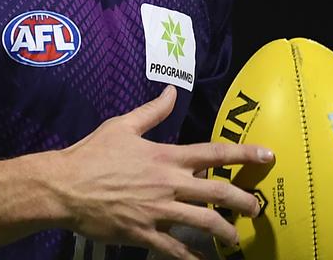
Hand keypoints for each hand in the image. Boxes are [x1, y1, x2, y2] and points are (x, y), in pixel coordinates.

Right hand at [53, 84, 274, 259]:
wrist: (64, 186)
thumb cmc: (91, 154)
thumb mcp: (122, 126)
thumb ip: (152, 111)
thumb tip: (171, 91)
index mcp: (165, 156)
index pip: (214, 153)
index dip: (244, 154)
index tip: (268, 156)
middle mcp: (168, 183)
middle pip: (218, 192)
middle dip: (244, 201)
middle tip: (256, 209)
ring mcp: (158, 211)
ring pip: (205, 222)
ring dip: (226, 232)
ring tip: (235, 238)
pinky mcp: (144, 233)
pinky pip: (175, 250)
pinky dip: (193, 258)